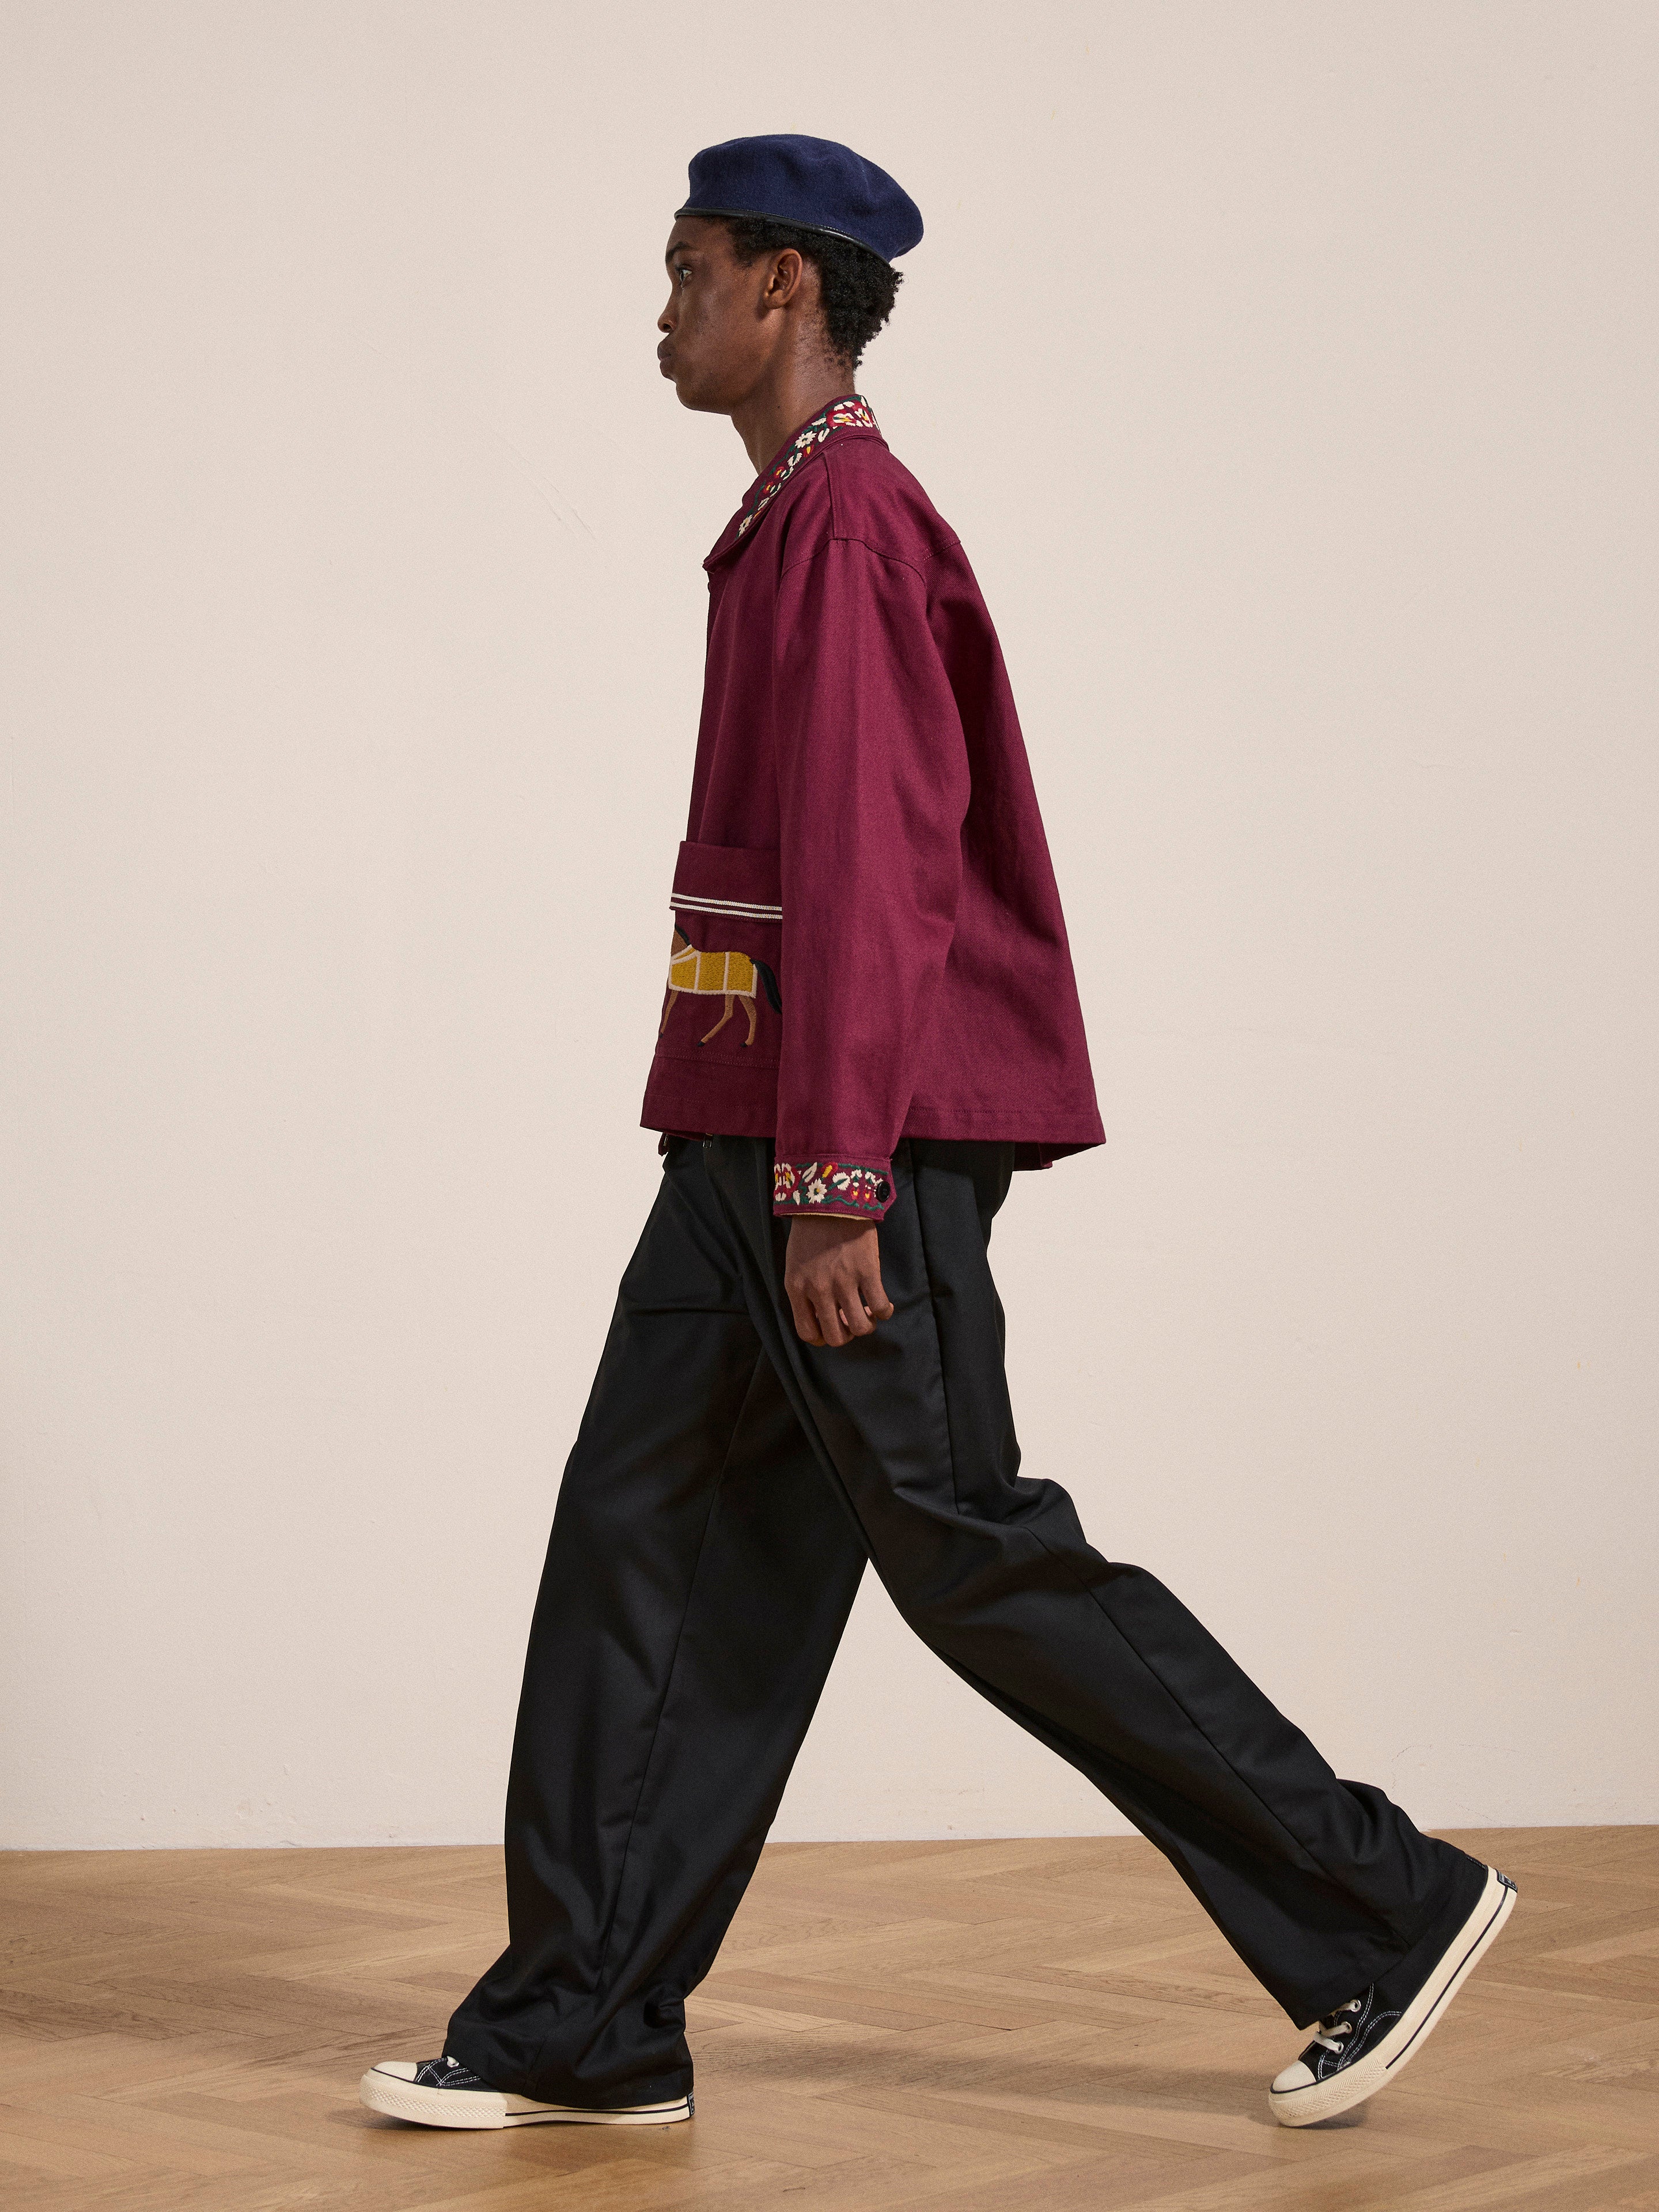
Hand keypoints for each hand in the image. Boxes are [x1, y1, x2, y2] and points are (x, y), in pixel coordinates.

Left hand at [783, 1217, 893, 1347]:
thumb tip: (824, 1316)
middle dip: (846, 1334)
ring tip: (869, 1313)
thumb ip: (804, 1291)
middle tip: (851, 1320)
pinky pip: (880, 1306)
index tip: (832, 1327)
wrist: (830, 1200)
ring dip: (867, 1325)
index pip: (807, 1332)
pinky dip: (885, 1311)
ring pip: (860, 1327)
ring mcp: (843, 1282)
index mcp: (796, 1289)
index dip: (823, 1337)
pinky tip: (884, 1305)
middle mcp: (818, 1290)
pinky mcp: (867, 1271)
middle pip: (835, 1337)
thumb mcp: (795, 1264)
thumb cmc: (810, 1231)